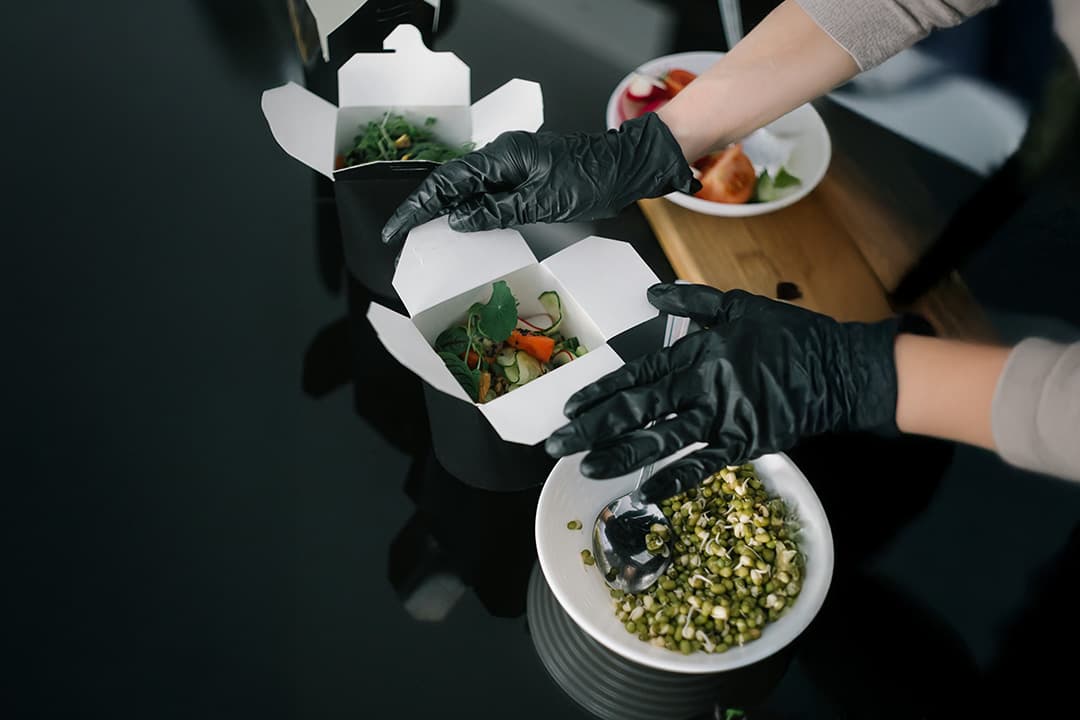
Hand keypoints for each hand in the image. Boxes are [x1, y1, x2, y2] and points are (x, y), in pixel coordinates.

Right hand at [380, 113, 696, 245]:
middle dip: (423, 209)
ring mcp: (512, 166)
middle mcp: (502, 157)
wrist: (625, 169)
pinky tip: (461, 227)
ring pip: (467, 189)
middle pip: (450, 183)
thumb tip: (457, 220)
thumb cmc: (592, 179)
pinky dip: (470, 211)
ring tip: (422, 235)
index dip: (417, 205)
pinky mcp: (522, 177)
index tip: (397, 227)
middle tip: (401, 234)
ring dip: (444, 211)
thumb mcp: (542, 201)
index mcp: (502, 156)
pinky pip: (487, 193)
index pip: (447, 181)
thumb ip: (496, 210)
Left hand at [545, 284, 901, 501]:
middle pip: (638, 410)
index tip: (569, 406)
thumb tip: (652, 294)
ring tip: (587, 468)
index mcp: (697, 352)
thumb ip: (692, 301)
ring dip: (622, 455)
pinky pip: (704, 465)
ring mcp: (723, 418)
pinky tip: (647, 492)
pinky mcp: (745, 444)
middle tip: (557, 444)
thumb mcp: (738, 305)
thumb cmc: (788, 336)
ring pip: (663, 440)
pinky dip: (676, 479)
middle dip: (593, 427)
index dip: (601, 391)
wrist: (838, 369)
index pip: (638, 374)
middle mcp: (703, 385)